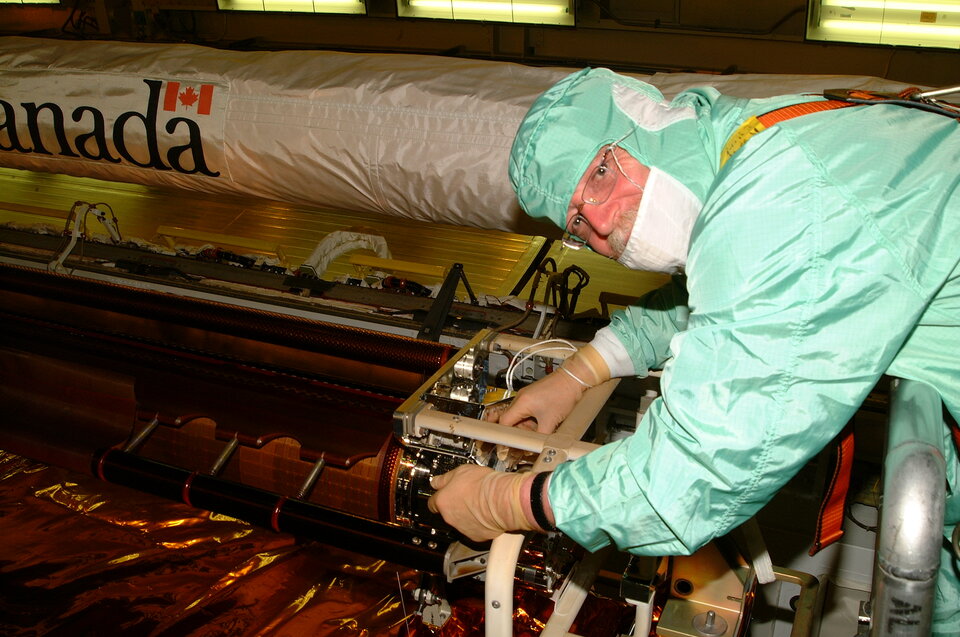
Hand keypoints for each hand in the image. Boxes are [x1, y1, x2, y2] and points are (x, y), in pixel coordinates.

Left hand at [427, 465, 534, 541]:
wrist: (502, 499)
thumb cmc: (484, 484)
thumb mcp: (460, 471)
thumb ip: (444, 478)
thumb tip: (436, 481)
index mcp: (442, 501)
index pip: (432, 502)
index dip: (439, 498)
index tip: (444, 494)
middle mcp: (449, 517)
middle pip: (447, 512)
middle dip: (455, 505)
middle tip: (468, 496)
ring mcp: (462, 528)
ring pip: (461, 521)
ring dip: (467, 514)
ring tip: (480, 503)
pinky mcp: (476, 536)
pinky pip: (475, 529)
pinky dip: (479, 524)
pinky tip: (486, 513)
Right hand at [491, 346, 609, 433]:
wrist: (574, 380)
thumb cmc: (564, 393)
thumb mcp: (551, 421)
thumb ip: (540, 436)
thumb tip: (534, 445)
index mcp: (521, 402)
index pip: (504, 422)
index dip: (504, 435)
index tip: (506, 444)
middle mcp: (521, 398)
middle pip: (511, 420)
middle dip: (518, 432)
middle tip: (525, 440)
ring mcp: (527, 397)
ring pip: (520, 417)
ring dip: (526, 427)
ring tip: (538, 431)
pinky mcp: (534, 397)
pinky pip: (528, 412)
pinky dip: (532, 421)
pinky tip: (542, 424)